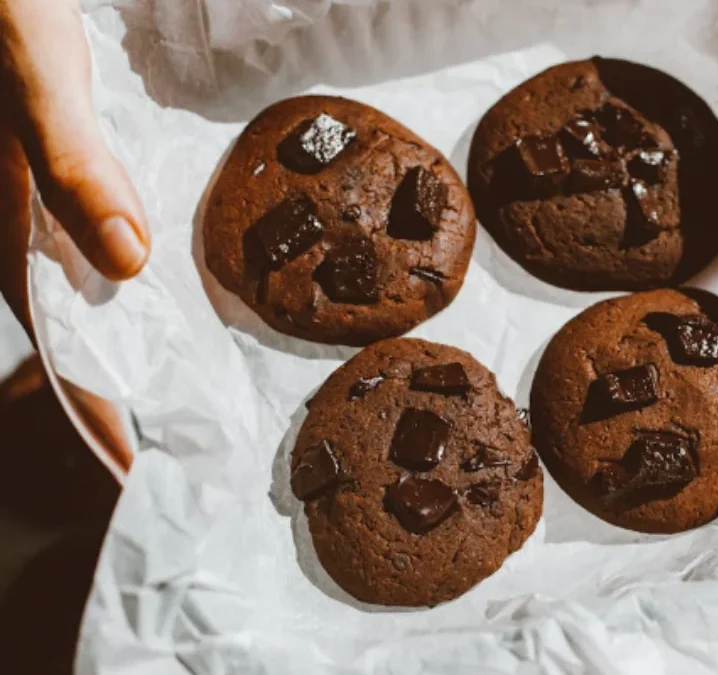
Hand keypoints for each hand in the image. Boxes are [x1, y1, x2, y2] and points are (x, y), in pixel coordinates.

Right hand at [0, 0, 149, 469]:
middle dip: (128, 399)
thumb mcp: (36, 76)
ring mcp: (43, 209)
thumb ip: (69, 163)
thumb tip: (126, 264)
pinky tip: (179, 301)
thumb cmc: (4, 11)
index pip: (62, 345)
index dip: (98, 414)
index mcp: (9, 228)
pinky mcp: (67, 181)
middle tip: (193, 450)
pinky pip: (101, 253)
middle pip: (84, 336)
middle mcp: (23, 230)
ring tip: (196, 397)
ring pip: (93, 301)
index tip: (138, 474)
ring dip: (138, 350)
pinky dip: (142, 291)